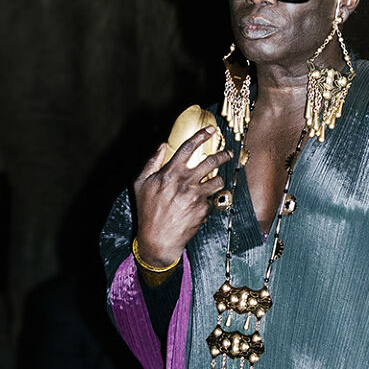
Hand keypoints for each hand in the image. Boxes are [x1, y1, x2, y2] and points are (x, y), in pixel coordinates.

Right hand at [133, 138, 232, 266]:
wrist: (158, 238)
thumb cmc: (147, 211)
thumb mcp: (141, 184)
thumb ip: (151, 162)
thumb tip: (161, 145)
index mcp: (170, 173)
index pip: (188, 147)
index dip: (201, 135)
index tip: (211, 130)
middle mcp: (186, 182)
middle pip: (211, 161)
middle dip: (223, 154)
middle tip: (227, 153)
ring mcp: (197, 196)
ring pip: (218, 180)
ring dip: (219, 178)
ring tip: (216, 179)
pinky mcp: (204, 209)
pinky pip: (213, 198)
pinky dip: (210, 199)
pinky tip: (203, 202)